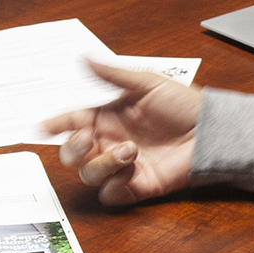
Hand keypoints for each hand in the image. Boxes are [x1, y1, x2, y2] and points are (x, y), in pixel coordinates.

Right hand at [42, 61, 199, 205]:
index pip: (72, 121)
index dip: (55, 124)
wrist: (210, 132)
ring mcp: (121, 166)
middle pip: (71, 154)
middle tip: (88, 137)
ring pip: (89, 174)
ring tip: (129, 151)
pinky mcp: (136, 186)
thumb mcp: (146, 83)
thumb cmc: (183, 105)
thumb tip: (84, 57)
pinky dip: (115, 185)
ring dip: (102, 163)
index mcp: (107, 117)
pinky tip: (131, 171)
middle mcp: (109, 142)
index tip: (43, 126)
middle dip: (72, 147)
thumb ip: (112, 74)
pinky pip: (111, 195)